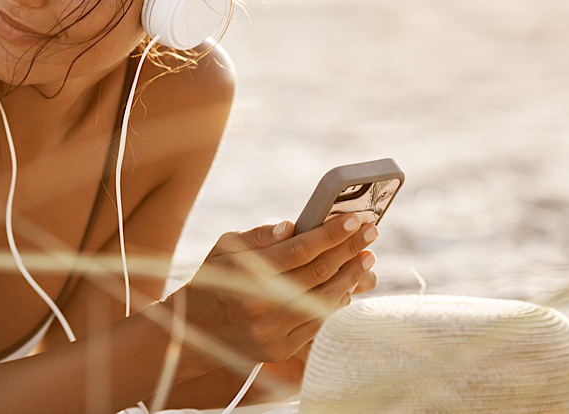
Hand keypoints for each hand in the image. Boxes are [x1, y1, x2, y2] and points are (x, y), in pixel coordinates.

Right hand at [172, 214, 377, 366]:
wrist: (196, 329)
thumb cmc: (213, 279)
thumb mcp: (225, 247)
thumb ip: (259, 236)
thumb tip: (292, 226)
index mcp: (246, 274)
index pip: (300, 249)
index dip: (331, 233)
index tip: (355, 219)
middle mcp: (261, 304)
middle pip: (318, 273)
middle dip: (349, 249)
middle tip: (371, 232)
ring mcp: (273, 331)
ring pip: (324, 300)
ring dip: (351, 276)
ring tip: (367, 257)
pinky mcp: (281, 349)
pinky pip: (319, 323)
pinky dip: (337, 302)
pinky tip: (347, 285)